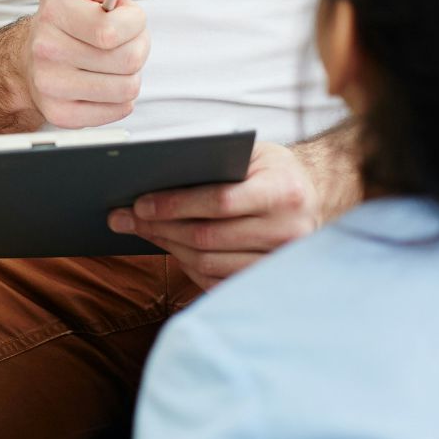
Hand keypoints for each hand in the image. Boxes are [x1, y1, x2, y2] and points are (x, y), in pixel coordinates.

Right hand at [17, 0, 148, 128]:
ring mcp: (51, 86)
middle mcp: (46, 50)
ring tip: (113, 62)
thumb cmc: (62, 16)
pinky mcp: (61, 114)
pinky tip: (104, 83)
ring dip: (129, 74)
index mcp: (53, 12)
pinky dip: (120, 97)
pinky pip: (119, 110)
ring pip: (127, 87)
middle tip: (122, 42)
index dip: (134, 23)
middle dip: (137, 47)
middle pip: (128, 60)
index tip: (126, 18)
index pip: (111, 30)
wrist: (30, 57)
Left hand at [110, 139, 320, 288]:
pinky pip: (219, 282)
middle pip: (208, 237)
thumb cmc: (272, 171)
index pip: (220, 202)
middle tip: (123, 218)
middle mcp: (289, 230)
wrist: (315, 197)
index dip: (175, 205)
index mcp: (284, 191)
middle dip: (160, 227)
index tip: (138, 204)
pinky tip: (169, 248)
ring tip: (141, 230)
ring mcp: (281, 262)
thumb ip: (214, 164)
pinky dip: (188, 266)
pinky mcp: (269, 282)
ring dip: (168, 247)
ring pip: (209, 262)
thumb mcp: (252, 156)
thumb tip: (151, 179)